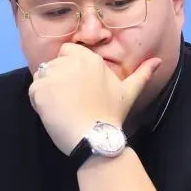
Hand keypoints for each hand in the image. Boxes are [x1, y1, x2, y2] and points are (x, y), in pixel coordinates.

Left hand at [28, 43, 161, 154]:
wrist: (96, 138)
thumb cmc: (112, 115)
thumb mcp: (129, 92)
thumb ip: (142, 73)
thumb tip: (157, 61)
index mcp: (89, 59)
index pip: (67, 51)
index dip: (69, 68)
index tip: (76, 87)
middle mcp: (71, 62)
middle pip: (53, 64)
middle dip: (57, 79)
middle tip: (70, 101)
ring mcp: (55, 75)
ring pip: (42, 76)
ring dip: (47, 90)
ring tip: (63, 108)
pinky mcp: (41, 90)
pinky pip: (33, 90)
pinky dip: (39, 102)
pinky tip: (55, 114)